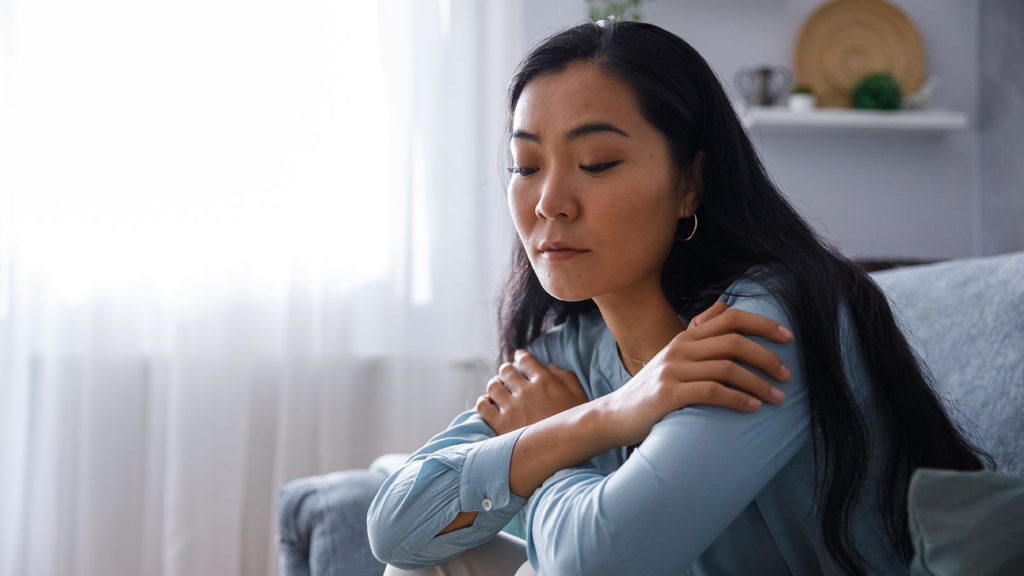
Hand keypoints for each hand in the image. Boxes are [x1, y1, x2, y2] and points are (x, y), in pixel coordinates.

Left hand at [476, 350, 588, 434]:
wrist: (568, 452)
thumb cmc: (578, 427)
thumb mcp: (580, 396)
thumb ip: (566, 377)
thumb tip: (550, 366)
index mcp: (545, 381)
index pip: (525, 359)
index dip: (521, 356)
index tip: (519, 358)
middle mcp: (526, 391)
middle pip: (506, 370)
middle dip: (507, 371)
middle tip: (508, 377)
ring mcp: (512, 408)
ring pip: (493, 386)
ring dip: (495, 385)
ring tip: (499, 390)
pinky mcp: (501, 426)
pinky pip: (482, 406)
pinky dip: (484, 402)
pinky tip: (490, 405)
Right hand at [593, 302, 793, 446]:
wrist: (618, 415)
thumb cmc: (654, 389)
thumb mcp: (675, 355)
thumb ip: (699, 331)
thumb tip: (724, 305)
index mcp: (686, 337)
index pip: (730, 318)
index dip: (762, 324)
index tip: (788, 337)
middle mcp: (680, 348)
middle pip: (734, 342)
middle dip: (767, 356)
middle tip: (787, 375)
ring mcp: (672, 370)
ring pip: (727, 368)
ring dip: (759, 383)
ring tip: (777, 397)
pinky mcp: (668, 394)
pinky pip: (711, 392)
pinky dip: (738, 399)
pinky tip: (753, 408)